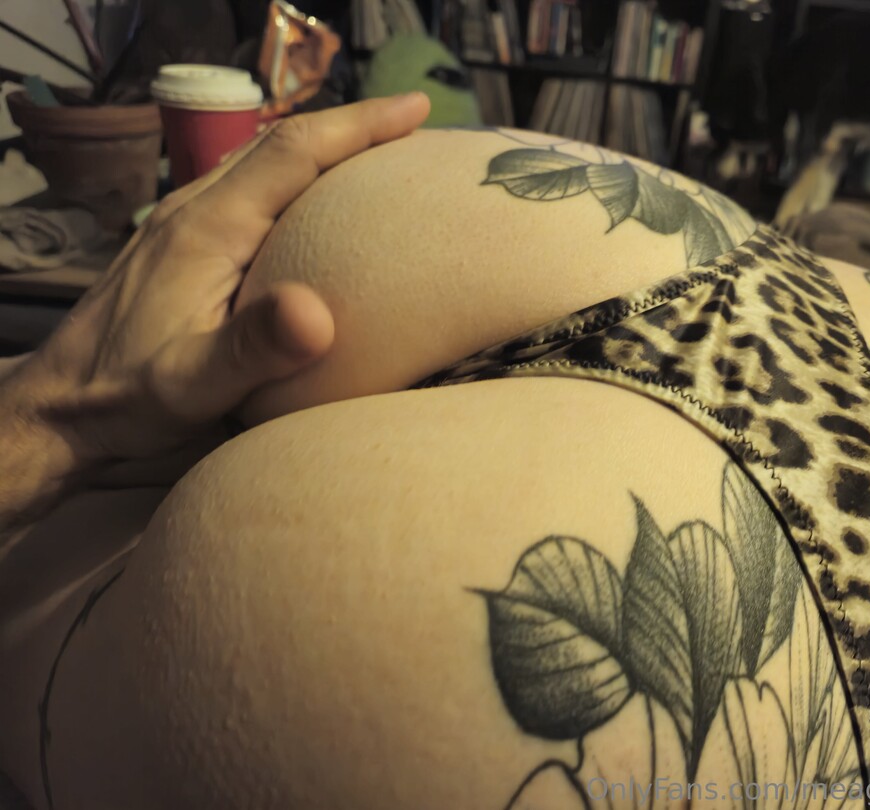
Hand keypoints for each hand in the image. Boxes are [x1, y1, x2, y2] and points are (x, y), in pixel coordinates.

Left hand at [0, 93, 430, 524]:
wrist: (61, 406)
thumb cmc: (126, 397)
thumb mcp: (189, 383)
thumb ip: (250, 348)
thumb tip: (316, 314)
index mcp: (208, 227)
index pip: (293, 153)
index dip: (359, 126)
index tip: (415, 110)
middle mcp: (196, 209)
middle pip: (284, 145)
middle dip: (354, 128)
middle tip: (416, 131)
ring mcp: (187, 223)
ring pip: (267, 164)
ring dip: (328, 150)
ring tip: (383, 159)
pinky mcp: (187, 244)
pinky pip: (254, 190)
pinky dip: (300, 181)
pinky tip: (321, 206)